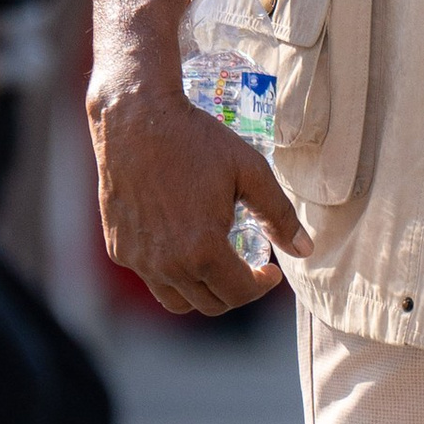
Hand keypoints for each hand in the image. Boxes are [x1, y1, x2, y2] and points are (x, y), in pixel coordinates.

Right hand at [89, 70, 311, 317]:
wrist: (136, 119)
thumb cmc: (196, 140)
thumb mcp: (250, 171)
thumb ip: (279, 215)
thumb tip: (306, 250)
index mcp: (202, 250)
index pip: (239, 294)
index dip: (262, 287)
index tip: (270, 271)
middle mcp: (167, 264)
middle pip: (210, 304)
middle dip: (236, 292)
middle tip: (248, 268)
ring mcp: (138, 260)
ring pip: (177, 300)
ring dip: (202, 290)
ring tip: (217, 263)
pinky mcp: (118, 248)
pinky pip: (151, 276)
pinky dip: (172, 273)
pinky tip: (184, 244)